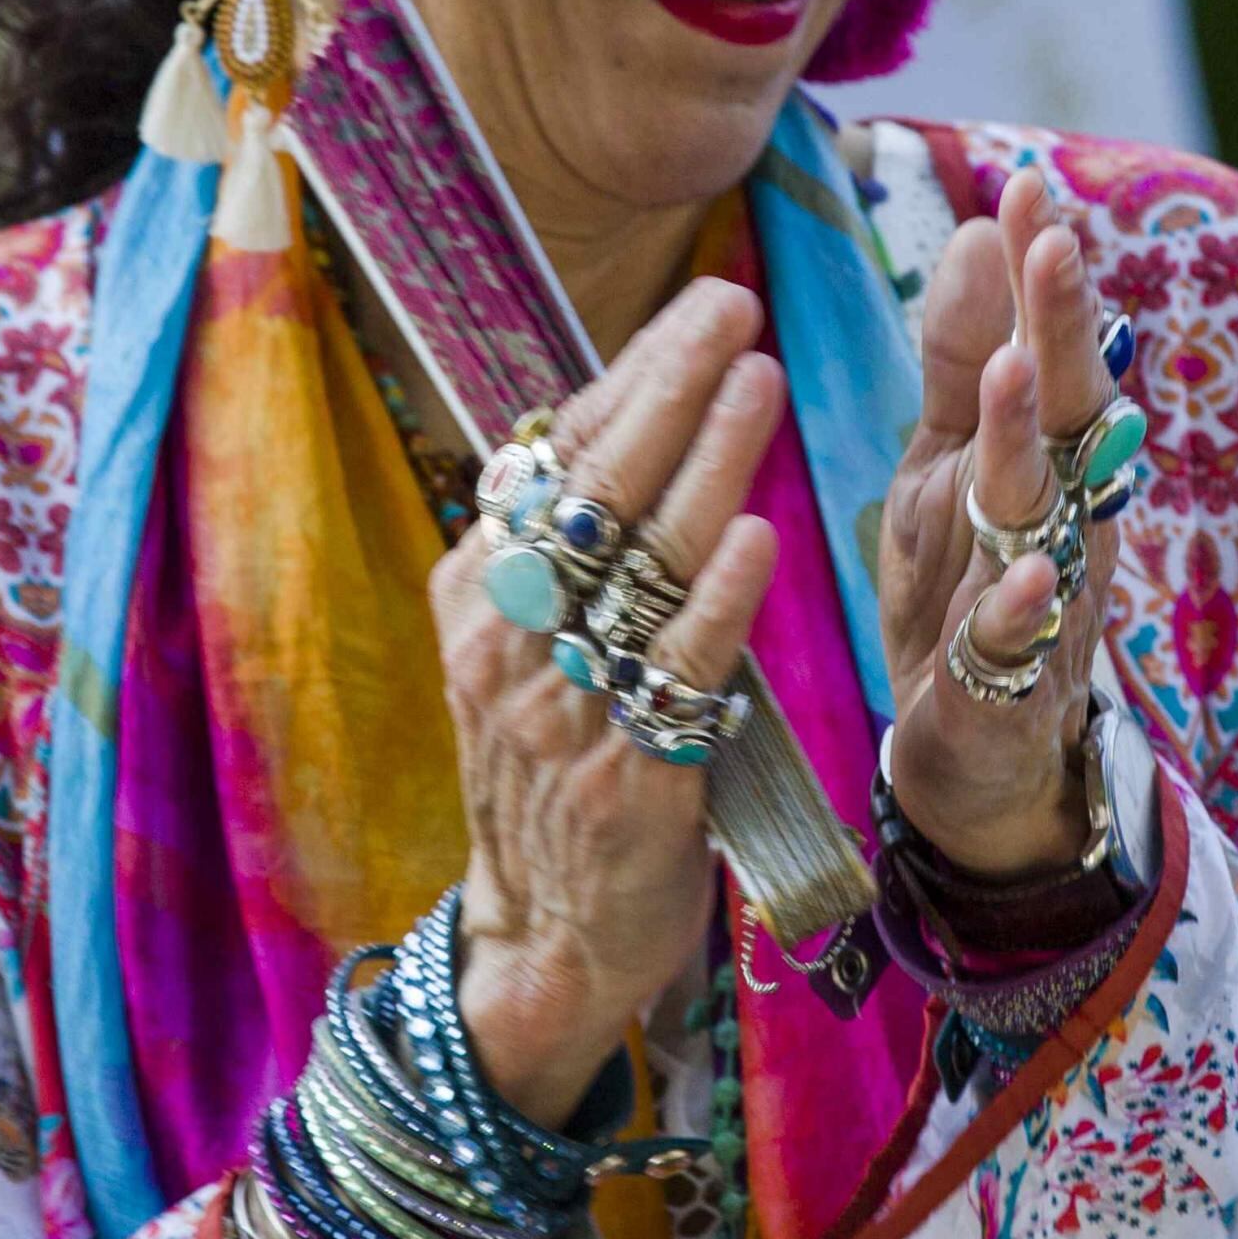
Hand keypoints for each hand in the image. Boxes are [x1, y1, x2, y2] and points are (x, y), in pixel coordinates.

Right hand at [433, 278, 786, 1126]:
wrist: (550, 934)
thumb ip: (578, 544)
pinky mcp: (622, 777)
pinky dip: (717, 601)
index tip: (705, 304)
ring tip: (760, 379)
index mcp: (477, 589)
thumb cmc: (562, 764)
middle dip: (670, 385)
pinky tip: (756, 537)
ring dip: (706, 462)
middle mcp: (504, 639)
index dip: (635, 373)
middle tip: (735, 305)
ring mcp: (557, 709)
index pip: (558, 454)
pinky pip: (676, 672)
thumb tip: (643, 406)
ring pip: (637, 565)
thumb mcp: (536, 643)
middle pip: (592, 489)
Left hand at [876, 166, 1121, 875]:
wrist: (982, 758)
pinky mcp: (1007, 689)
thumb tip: (982, 226)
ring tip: (1012, 370)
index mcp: (1042, 459)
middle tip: (1053, 239)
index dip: (1041, 276)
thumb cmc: (969, 592)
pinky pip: (1017, 645)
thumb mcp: (948, 463)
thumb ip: (959, 356)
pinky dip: (1019, 611)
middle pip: (1068, 414)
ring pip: (1039, 514)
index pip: (1050, 351)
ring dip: (1028, 443)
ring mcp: (1042, 603)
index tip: (1028, 185)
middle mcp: (1060, 518)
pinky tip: (1024, 575)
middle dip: (1057, 328)